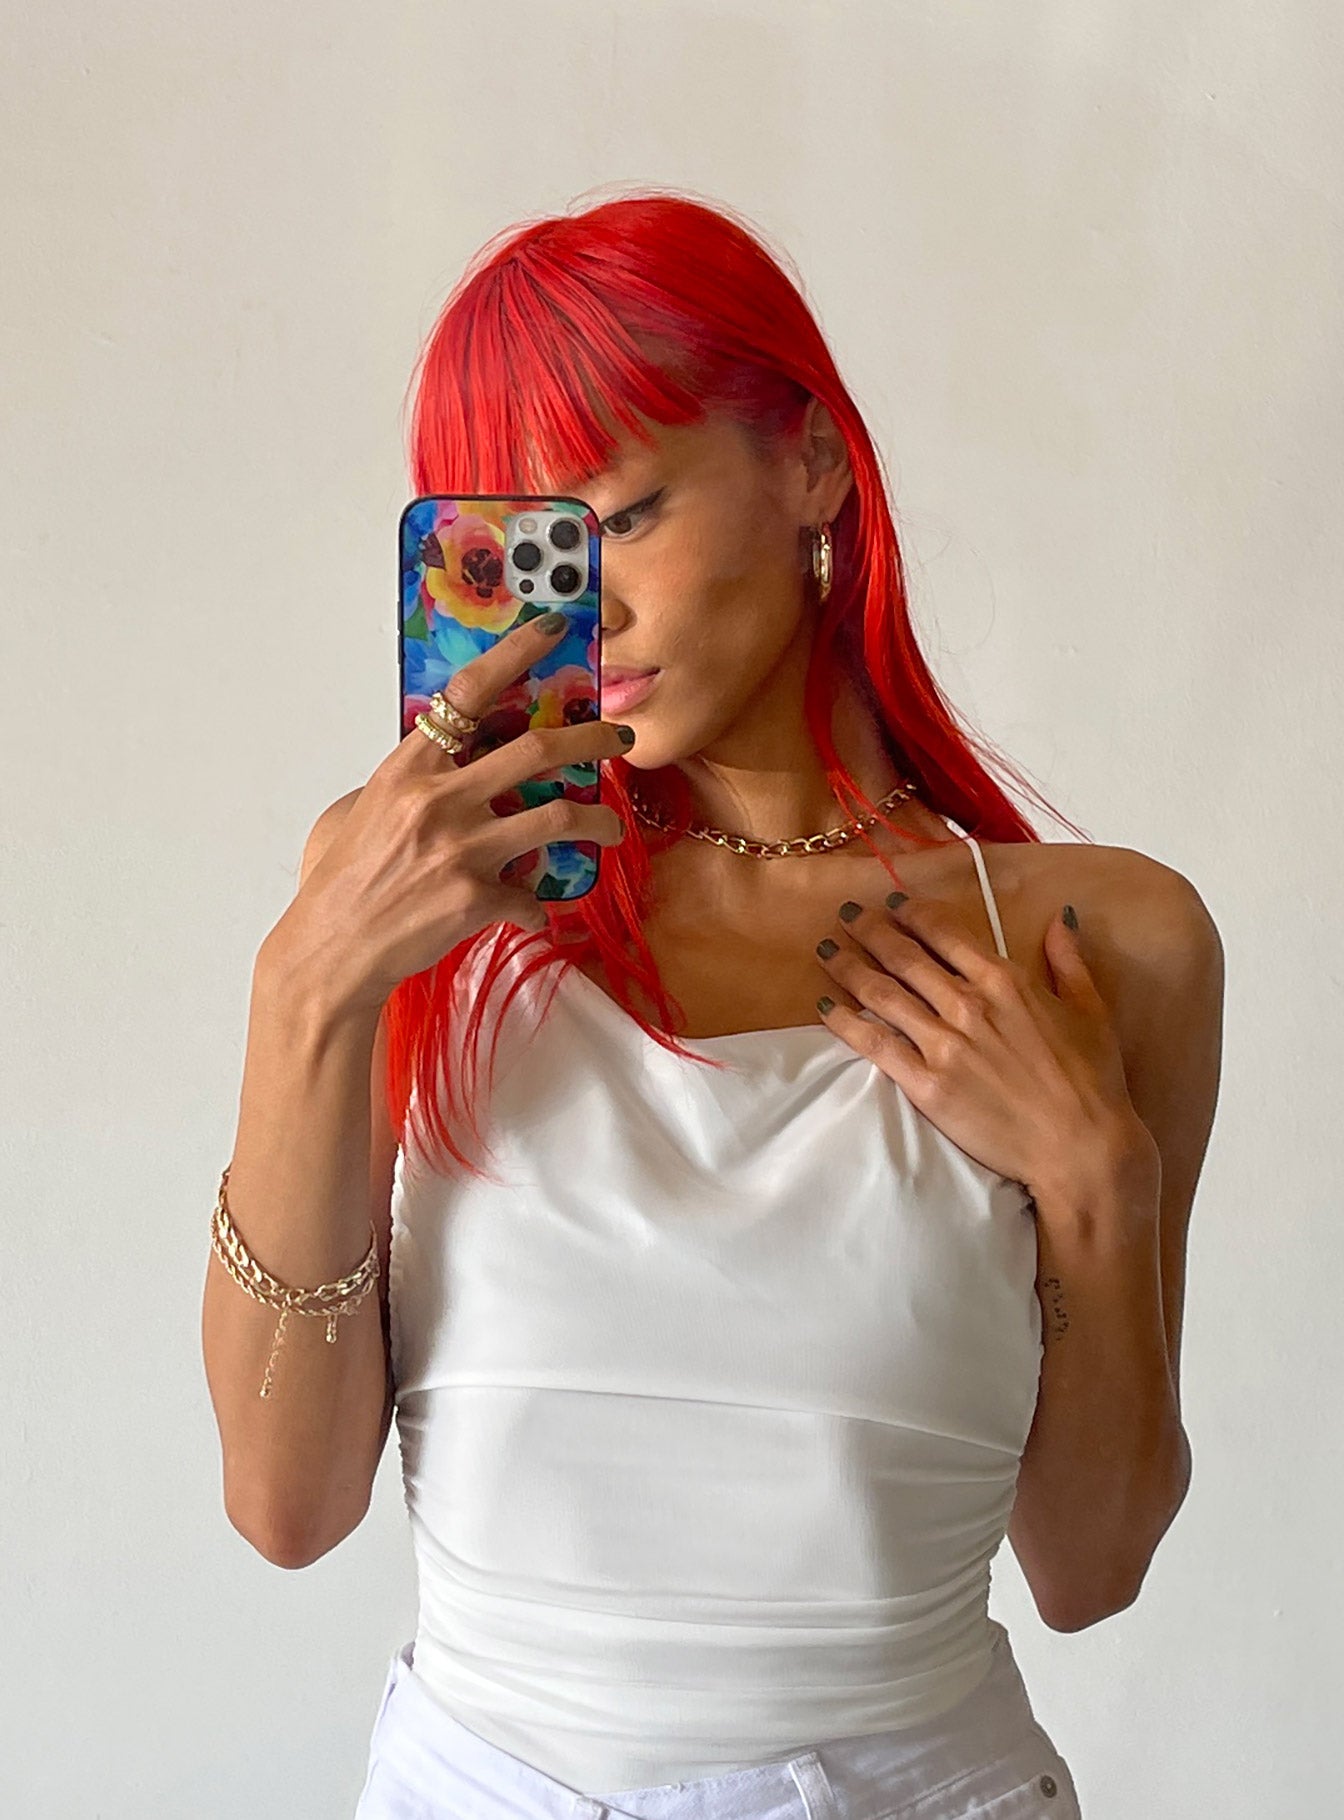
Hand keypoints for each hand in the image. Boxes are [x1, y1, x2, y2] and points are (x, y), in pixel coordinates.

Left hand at [813, 891, 1142, 1198]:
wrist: (1082, 1149)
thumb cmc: (1093, 1082)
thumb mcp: (1090, 1010)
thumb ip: (1069, 960)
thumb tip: (1061, 917)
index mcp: (1006, 981)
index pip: (945, 933)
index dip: (912, 913)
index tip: (891, 904)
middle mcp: (968, 1005)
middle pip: (904, 956)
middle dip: (870, 930)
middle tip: (845, 915)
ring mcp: (944, 1046)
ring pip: (882, 994)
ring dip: (848, 966)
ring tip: (826, 949)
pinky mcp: (927, 1086)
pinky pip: (875, 1045)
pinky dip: (846, 1022)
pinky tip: (826, 1007)